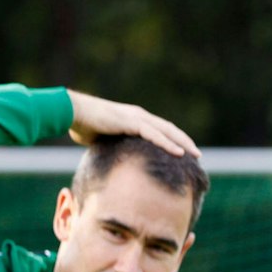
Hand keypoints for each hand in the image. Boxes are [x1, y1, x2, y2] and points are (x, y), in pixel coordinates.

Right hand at [67, 91, 198, 157]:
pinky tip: (180, 153)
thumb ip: (109, 146)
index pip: (159, 130)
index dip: (172, 141)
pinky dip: (168, 144)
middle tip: (198, 155)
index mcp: (133, 119)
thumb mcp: (99, 139)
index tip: (183, 153)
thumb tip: (108, 159)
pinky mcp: (132, 122)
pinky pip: (155, 135)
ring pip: (166, 131)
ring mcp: (137, 117)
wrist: (72, 112)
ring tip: (196, 155)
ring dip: (183, 143)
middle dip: (184, 141)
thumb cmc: (81, 125)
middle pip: (168, 129)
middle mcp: (139, 116)